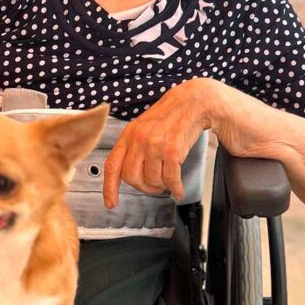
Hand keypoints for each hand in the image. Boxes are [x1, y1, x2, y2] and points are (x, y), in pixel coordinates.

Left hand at [102, 78, 220, 207]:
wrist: (194, 102)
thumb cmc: (171, 116)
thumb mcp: (144, 127)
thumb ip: (134, 147)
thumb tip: (128, 173)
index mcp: (129, 134)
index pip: (112, 165)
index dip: (110, 187)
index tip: (111, 202)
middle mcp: (139, 139)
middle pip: (131, 177)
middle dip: (143, 187)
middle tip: (153, 186)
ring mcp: (155, 144)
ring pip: (151, 180)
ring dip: (161, 186)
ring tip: (168, 181)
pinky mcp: (172, 149)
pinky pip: (170, 179)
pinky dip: (175, 188)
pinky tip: (178, 188)